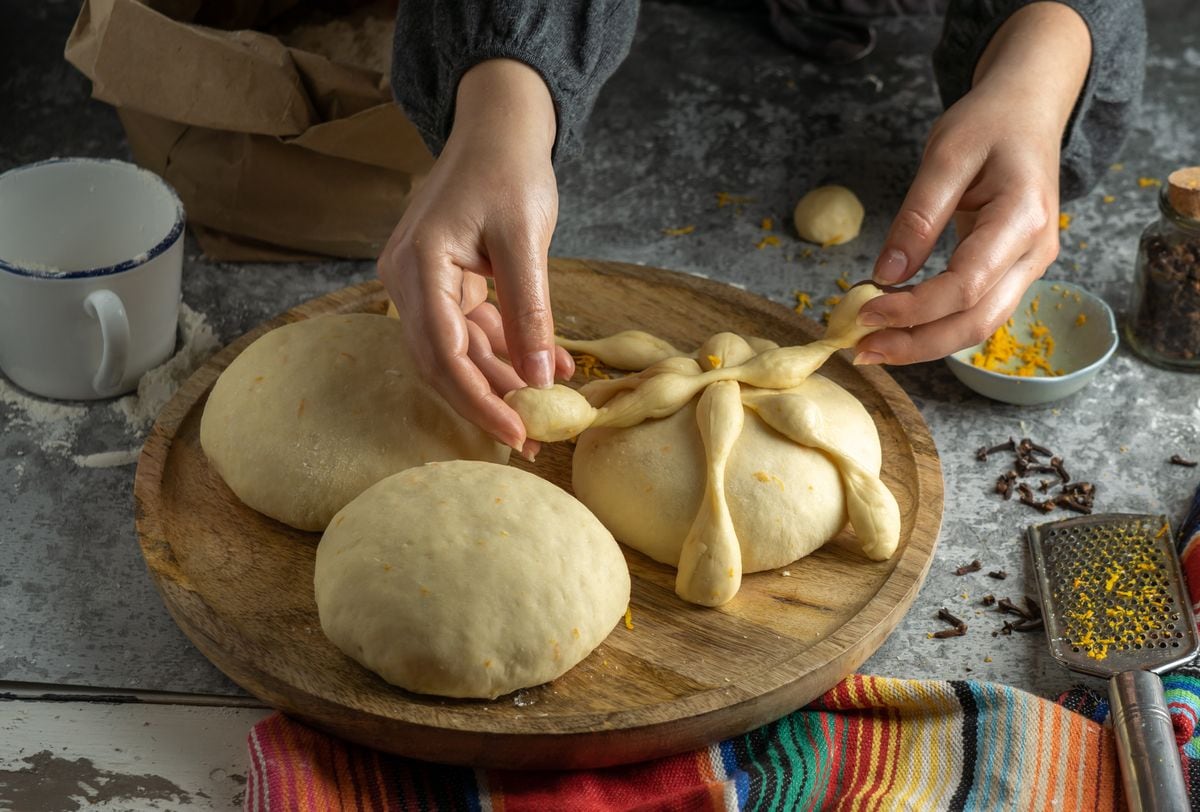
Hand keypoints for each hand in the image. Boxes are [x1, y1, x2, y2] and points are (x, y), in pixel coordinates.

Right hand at [378, 60, 573, 454]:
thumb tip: (540, 382)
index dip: (478, 400)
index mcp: (420, 264)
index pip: (442, 352)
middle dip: (485, 402)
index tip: (516, 433)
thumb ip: (530, 313)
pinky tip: (544, 369)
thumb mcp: (526, 240)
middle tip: (528, 439)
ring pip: (455, 352)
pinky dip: (504, 352)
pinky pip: (468, 331)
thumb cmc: (509, 169)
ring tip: (545, 409)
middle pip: (440, 362)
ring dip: (499, 381)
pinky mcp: (442, 284)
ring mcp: (421, 282)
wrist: (498, 128)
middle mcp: (407, 278)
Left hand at [854, 2, 1091, 365]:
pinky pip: (978, 309)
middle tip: (862, 351)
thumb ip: (917, 217)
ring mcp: (1030, 265)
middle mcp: (1035, 252)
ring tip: (874, 345)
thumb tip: (885, 275)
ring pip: (980, 324)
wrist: (1031, 107)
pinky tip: (899, 323)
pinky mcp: (1015, 269)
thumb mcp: (945, 155)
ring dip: (925, 342)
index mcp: (1022, 219)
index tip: (865, 312)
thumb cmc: (990, 123)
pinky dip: (937, 323)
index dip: (913, 309)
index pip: (965, 285)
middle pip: (977, 321)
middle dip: (917, 344)